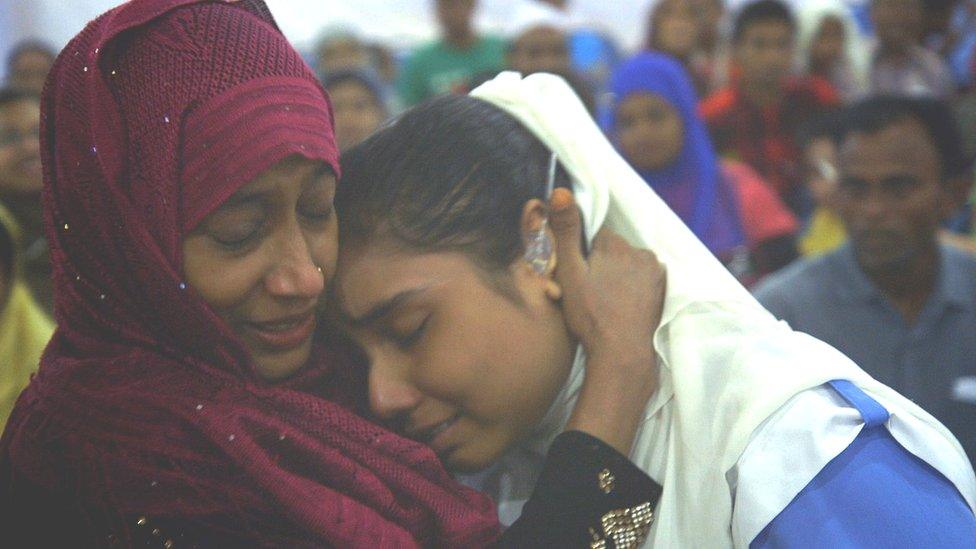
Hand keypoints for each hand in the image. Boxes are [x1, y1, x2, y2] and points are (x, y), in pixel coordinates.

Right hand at [548, 188, 666, 453]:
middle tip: (592, 295)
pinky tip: (624, 306)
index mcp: (614, 244)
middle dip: (602, 265)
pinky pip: (643, 278)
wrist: (622, 352)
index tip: (579, 278)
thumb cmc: (591, 315)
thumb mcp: (570, 273)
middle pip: (613, 250)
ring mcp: (656, 271)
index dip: (583, 257)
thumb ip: (566, 232)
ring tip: (608, 303)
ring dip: (619, 276)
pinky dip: (634, 288)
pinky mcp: (664, 289)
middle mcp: (640, 251)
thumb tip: (560, 191)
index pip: (593, 238)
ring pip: (629, 264)